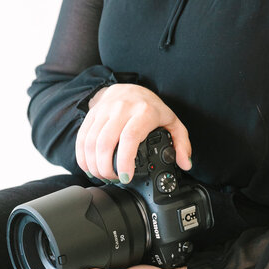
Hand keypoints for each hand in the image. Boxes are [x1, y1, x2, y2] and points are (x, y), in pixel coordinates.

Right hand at [76, 83, 191, 182]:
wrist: (129, 88)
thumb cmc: (150, 108)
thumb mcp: (171, 122)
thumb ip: (181, 143)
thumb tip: (185, 163)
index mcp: (143, 112)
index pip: (129, 137)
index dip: (124, 161)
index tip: (126, 177)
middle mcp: (122, 109)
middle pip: (105, 143)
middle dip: (106, 168)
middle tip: (113, 179)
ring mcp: (104, 111)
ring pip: (91, 142)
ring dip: (94, 164)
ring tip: (102, 175)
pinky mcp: (92, 114)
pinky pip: (82, 137)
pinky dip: (82, 156)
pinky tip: (88, 167)